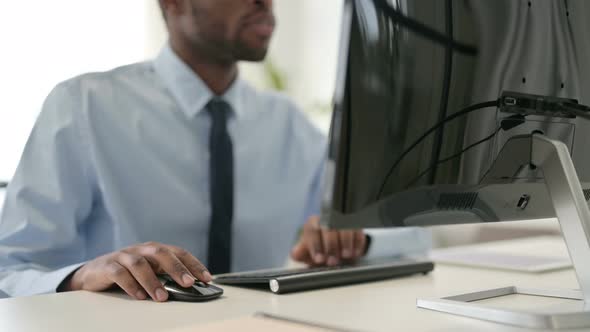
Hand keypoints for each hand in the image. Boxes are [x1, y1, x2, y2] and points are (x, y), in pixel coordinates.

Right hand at [60, 242, 211, 301]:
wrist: (93, 273)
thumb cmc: (128, 273)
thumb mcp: (150, 272)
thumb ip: (167, 277)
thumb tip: (191, 288)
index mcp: (155, 250)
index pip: (179, 252)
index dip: (194, 264)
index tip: (207, 279)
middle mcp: (141, 249)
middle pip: (161, 253)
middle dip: (177, 268)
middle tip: (188, 284)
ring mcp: (124, 256)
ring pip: (140, 264)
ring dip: (153, 281)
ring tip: (162, 297)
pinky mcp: (107, 266)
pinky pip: (120, 273)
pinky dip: (131, 285)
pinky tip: (139, 297)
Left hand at [290, 216, 367, 265]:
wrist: (333, 248)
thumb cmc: (318, 250)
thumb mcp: (306, 252)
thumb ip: (299, 253)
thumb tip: (296, 253)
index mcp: (312, 224)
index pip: (313, 231)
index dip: (316, 246)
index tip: (319, 259)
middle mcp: (327, 219)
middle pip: (330, 228)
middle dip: (331, 246)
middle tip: (332, 261)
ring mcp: (343, 221)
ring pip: (345, 227)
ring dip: (346, 243)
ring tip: (346, 256)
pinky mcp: (356, 226)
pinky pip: (359, 231)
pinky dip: (358, 243)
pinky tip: (356, 253)